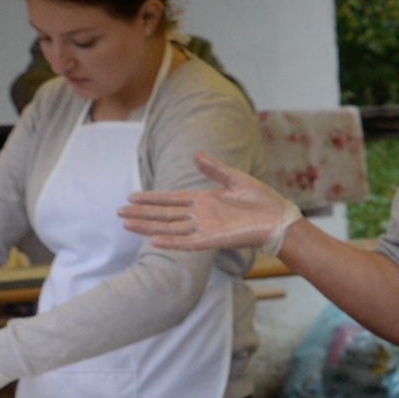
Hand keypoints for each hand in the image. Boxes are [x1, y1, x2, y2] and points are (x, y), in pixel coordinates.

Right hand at [119, 152, 302, 254]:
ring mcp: (205, 228)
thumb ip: (214, 168)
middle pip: (165, 214)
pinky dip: (171, 242)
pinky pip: (187, 243)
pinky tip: (154, 240)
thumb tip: (195, 154)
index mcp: (204, 200)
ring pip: (170, 228)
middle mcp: (201, 215)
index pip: (171, 199)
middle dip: (142, 214)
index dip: (152, 198)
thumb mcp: (236, 179)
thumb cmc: (262, 200)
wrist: (279, 219)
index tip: (132, 197)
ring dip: (148, 227)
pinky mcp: (213, 239)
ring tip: (127, 224)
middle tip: (119, 213)